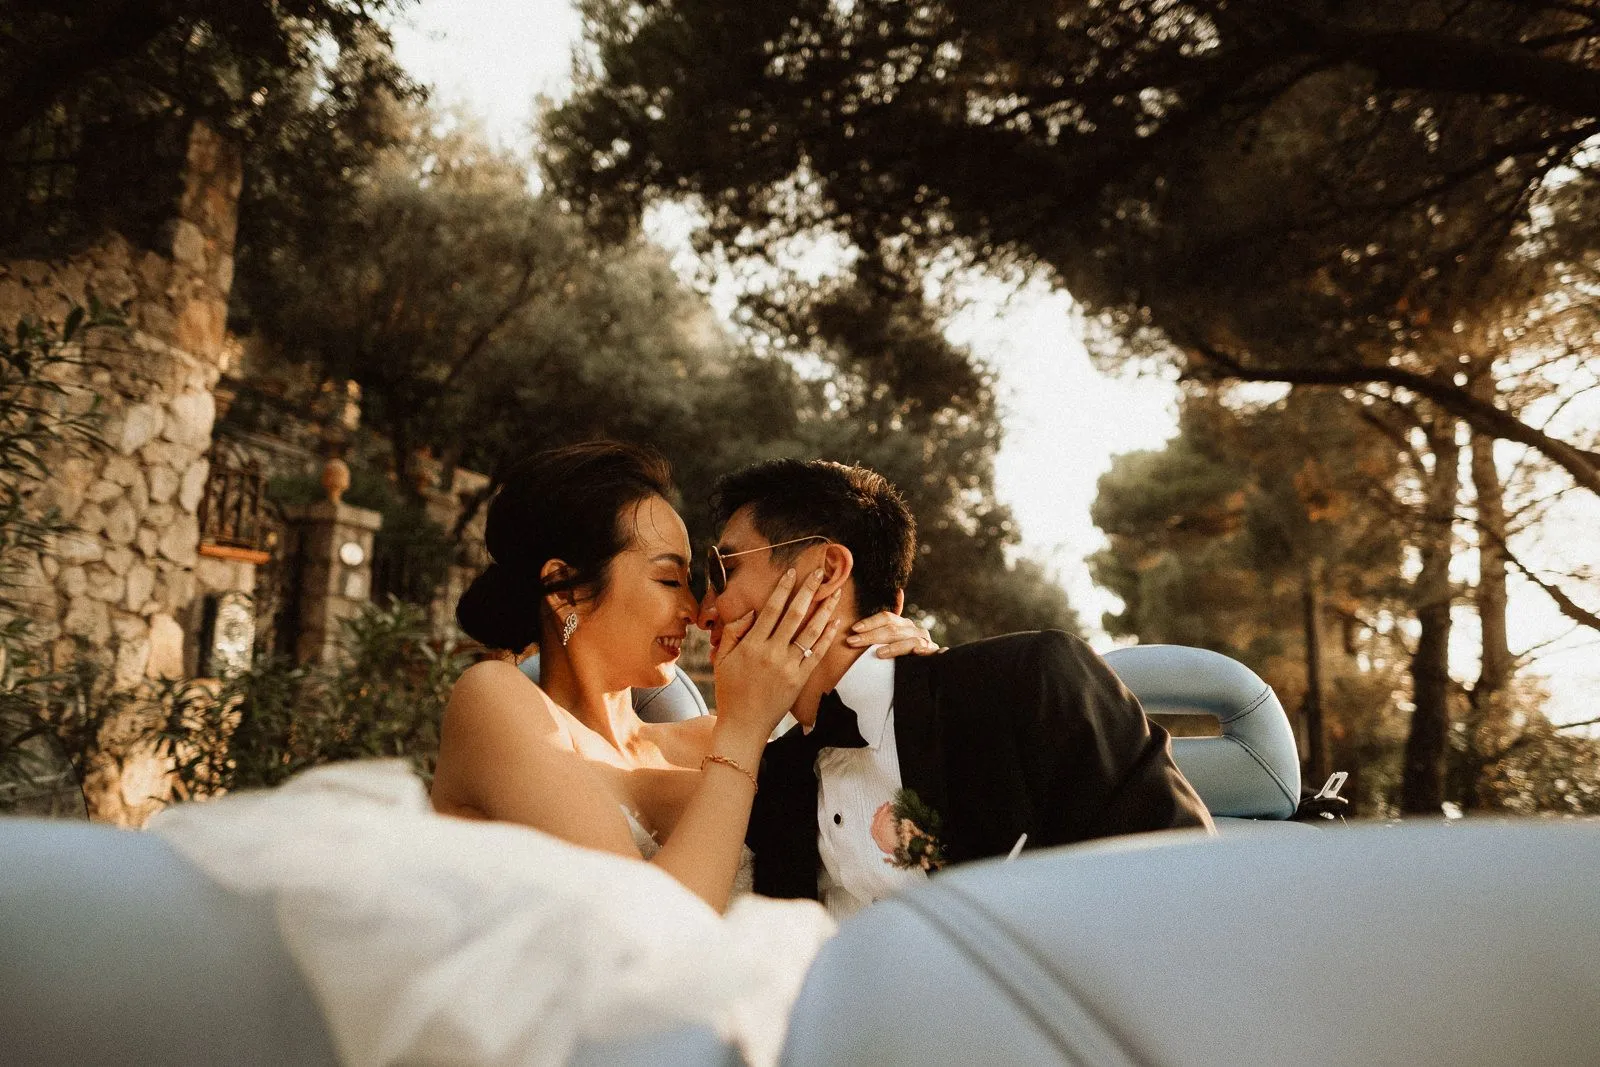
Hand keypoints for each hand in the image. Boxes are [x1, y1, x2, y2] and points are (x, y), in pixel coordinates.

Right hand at [713, 567, 843, 741]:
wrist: (743, 725)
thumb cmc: (730, 691)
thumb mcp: (722, 659)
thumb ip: (733, 631)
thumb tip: (751, 611)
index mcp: (752, 646)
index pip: (771, 610)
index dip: (782, 589)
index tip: (791, 572)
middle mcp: (772, 653)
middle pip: (794, 615)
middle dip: (808, 591)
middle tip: (820, 572)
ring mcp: (788, 667)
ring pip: (810, 632)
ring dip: (825, 610)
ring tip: (835, 592)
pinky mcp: (800, 681)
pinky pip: (816, 654)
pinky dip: (827, 637)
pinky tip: (835, 622)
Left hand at [845, 611, 943, 657]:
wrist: (926, 672)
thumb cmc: (899, 660)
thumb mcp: (887, 647)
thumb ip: (875, 642)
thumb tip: (850, 639)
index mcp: (902, 625)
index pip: (886, 618)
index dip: (870, 622)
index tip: (854, 629)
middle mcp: (913, 629)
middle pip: (893, 629)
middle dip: (871, 636)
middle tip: (853, 642)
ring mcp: (924, 640)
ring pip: (909, 640)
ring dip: (894, 647)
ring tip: (879, 653)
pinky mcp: (933, 653)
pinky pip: (928, 649)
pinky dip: (922, 649)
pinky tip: (916, 652)